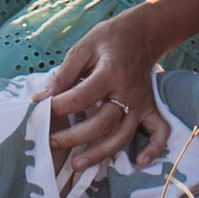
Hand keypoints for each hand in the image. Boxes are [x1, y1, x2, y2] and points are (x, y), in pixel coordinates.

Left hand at [46, 5, 173, 171]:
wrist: (142, 33)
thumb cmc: (108, 39)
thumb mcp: (82, 48)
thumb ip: (63, 75)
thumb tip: (40, 99)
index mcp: (111, 72)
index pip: (82, 97)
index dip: (59, 106)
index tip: (40, 110)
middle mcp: (129, 92)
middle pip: (102, 122)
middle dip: (74, 136)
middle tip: (50, 142)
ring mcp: (141, 103)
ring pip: (123, 135)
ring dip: (100, 153)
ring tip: (77, 165)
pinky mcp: (150, 108)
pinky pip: (159, 132)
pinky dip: (154, 148)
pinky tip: (140, 162)